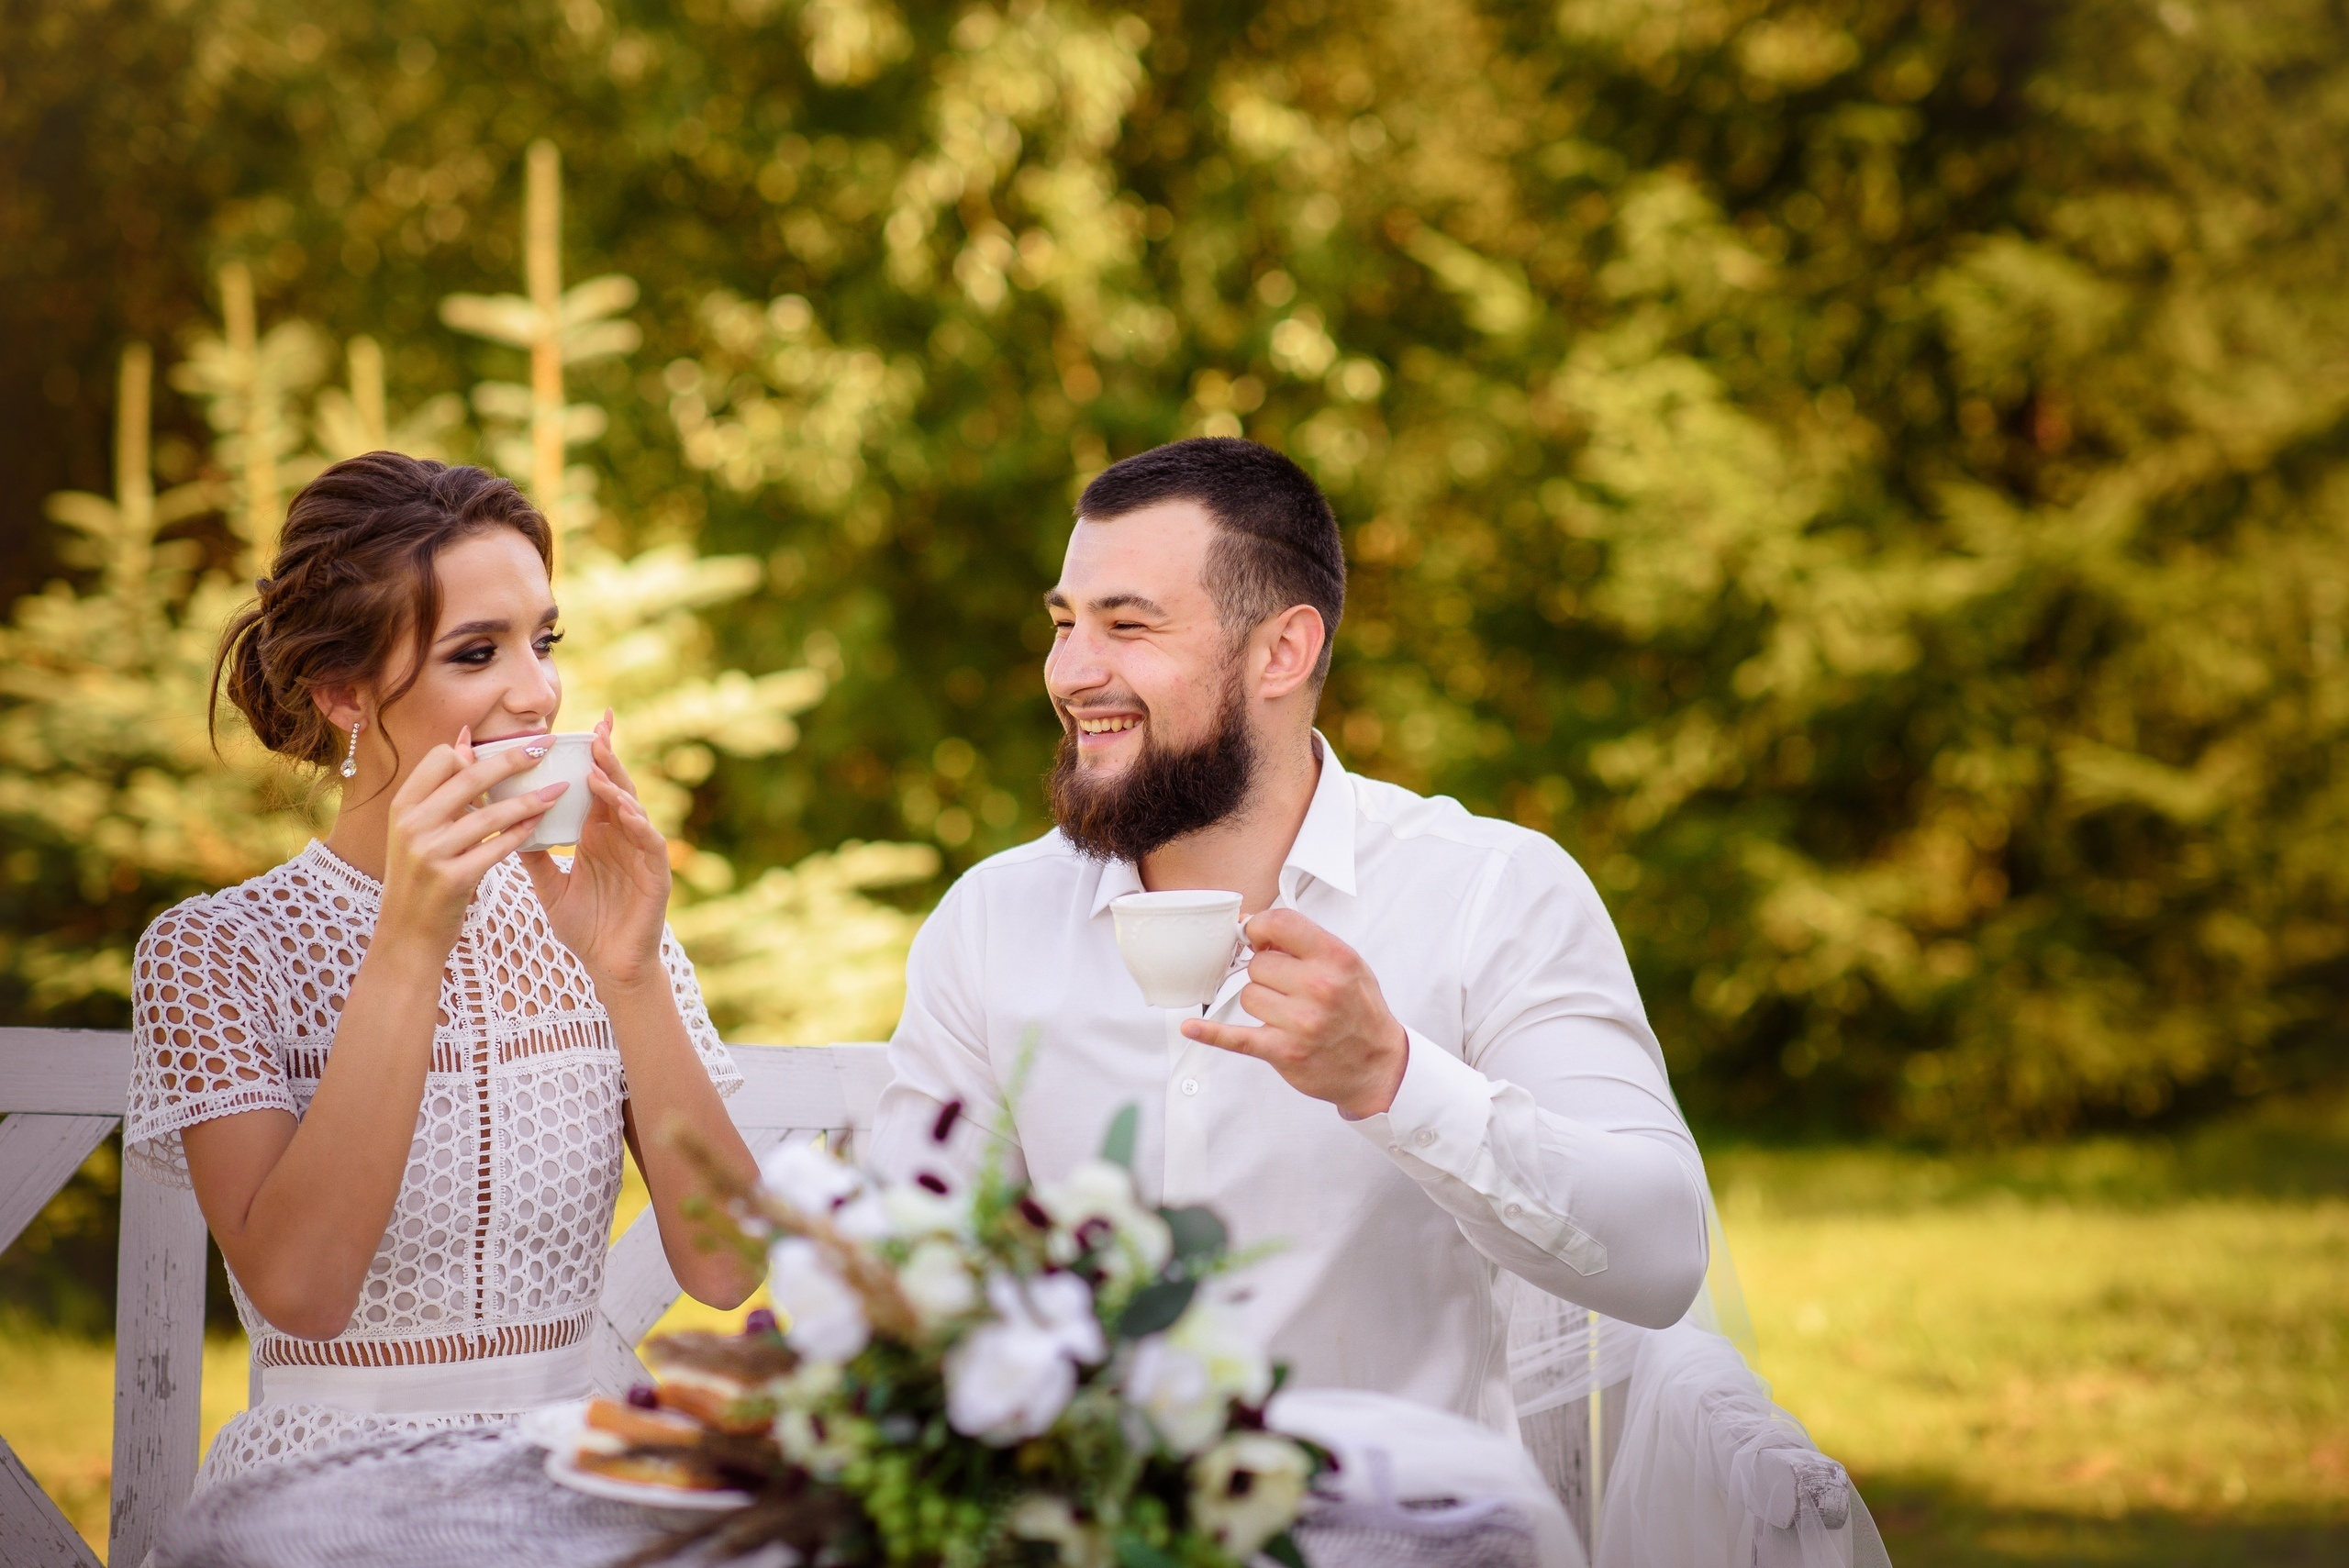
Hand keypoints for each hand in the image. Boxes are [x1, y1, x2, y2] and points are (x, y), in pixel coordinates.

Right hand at [378, 727, 567, 956]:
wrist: (407, 933)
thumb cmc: (420, 874)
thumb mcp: (417, 830)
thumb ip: (441, 790)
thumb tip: (464, 740)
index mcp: (403, 806)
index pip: (441, 757)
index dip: (475, 751)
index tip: (509, 748)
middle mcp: (412, 825)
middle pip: (471, 777)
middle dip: (514, 758)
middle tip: (545, 745)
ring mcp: (431, 853)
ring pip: (491, 814)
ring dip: (530, 799)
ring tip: (559, 790)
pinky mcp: (453, 879)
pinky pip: (498, 848)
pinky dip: (522, 834)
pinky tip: (540, 824)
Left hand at [521, 710, 673, 991]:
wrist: (609, 966)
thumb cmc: (584, 927)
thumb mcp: (550, 886)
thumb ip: (534, 855)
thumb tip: (505, 823)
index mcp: (598, 836)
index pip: (595, 788)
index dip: (593, 758)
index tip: (585, 728)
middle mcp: (621, 838)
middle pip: (616, 788)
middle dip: (608, 757)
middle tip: (596, 729)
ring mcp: (640, 854)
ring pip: (633, 809)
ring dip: (618, 785)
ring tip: (600, 764)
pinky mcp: (655, 875)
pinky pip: (649, 842)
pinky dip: (638, 823)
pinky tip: (624, 809)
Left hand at [1180, 908, 1409, 1117]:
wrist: (1378, 1065)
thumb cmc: (1359, 1010)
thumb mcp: (1347, 965)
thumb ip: (1305, 942)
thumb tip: (1250, 926)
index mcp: (1336, 958)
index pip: (1279, 923)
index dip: (1260, 928)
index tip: (1258, 938)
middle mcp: (1319, 988)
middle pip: (1257, 965)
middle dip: (1266, 974)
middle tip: (1288, 988)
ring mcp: (1300, 1022)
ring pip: (1248, 996)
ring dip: (1261, 1003)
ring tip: (1288, 1013)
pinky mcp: (1283, 1052)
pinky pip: (1235, 1037)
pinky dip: (1211, 1034)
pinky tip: (1191, 1029)